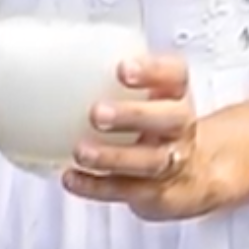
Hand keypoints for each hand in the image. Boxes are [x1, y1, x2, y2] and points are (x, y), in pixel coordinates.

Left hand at [61, 53, 216, 219]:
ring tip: (81, 152)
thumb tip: (55, 56)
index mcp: (175, 94)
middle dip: (132, 116)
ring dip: (112, 157)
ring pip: (149, 162)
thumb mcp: (146, 93)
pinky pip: (129, 191)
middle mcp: (179, 128)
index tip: (122, 68)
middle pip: (169, 119)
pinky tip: (72, 177)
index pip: (175, 75)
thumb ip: (112, 77)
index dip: (152, 71)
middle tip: (97, 113)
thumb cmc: (156, 122)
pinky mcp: (156, 193)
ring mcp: (172, 163)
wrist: (193, 172)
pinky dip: (97, 186)